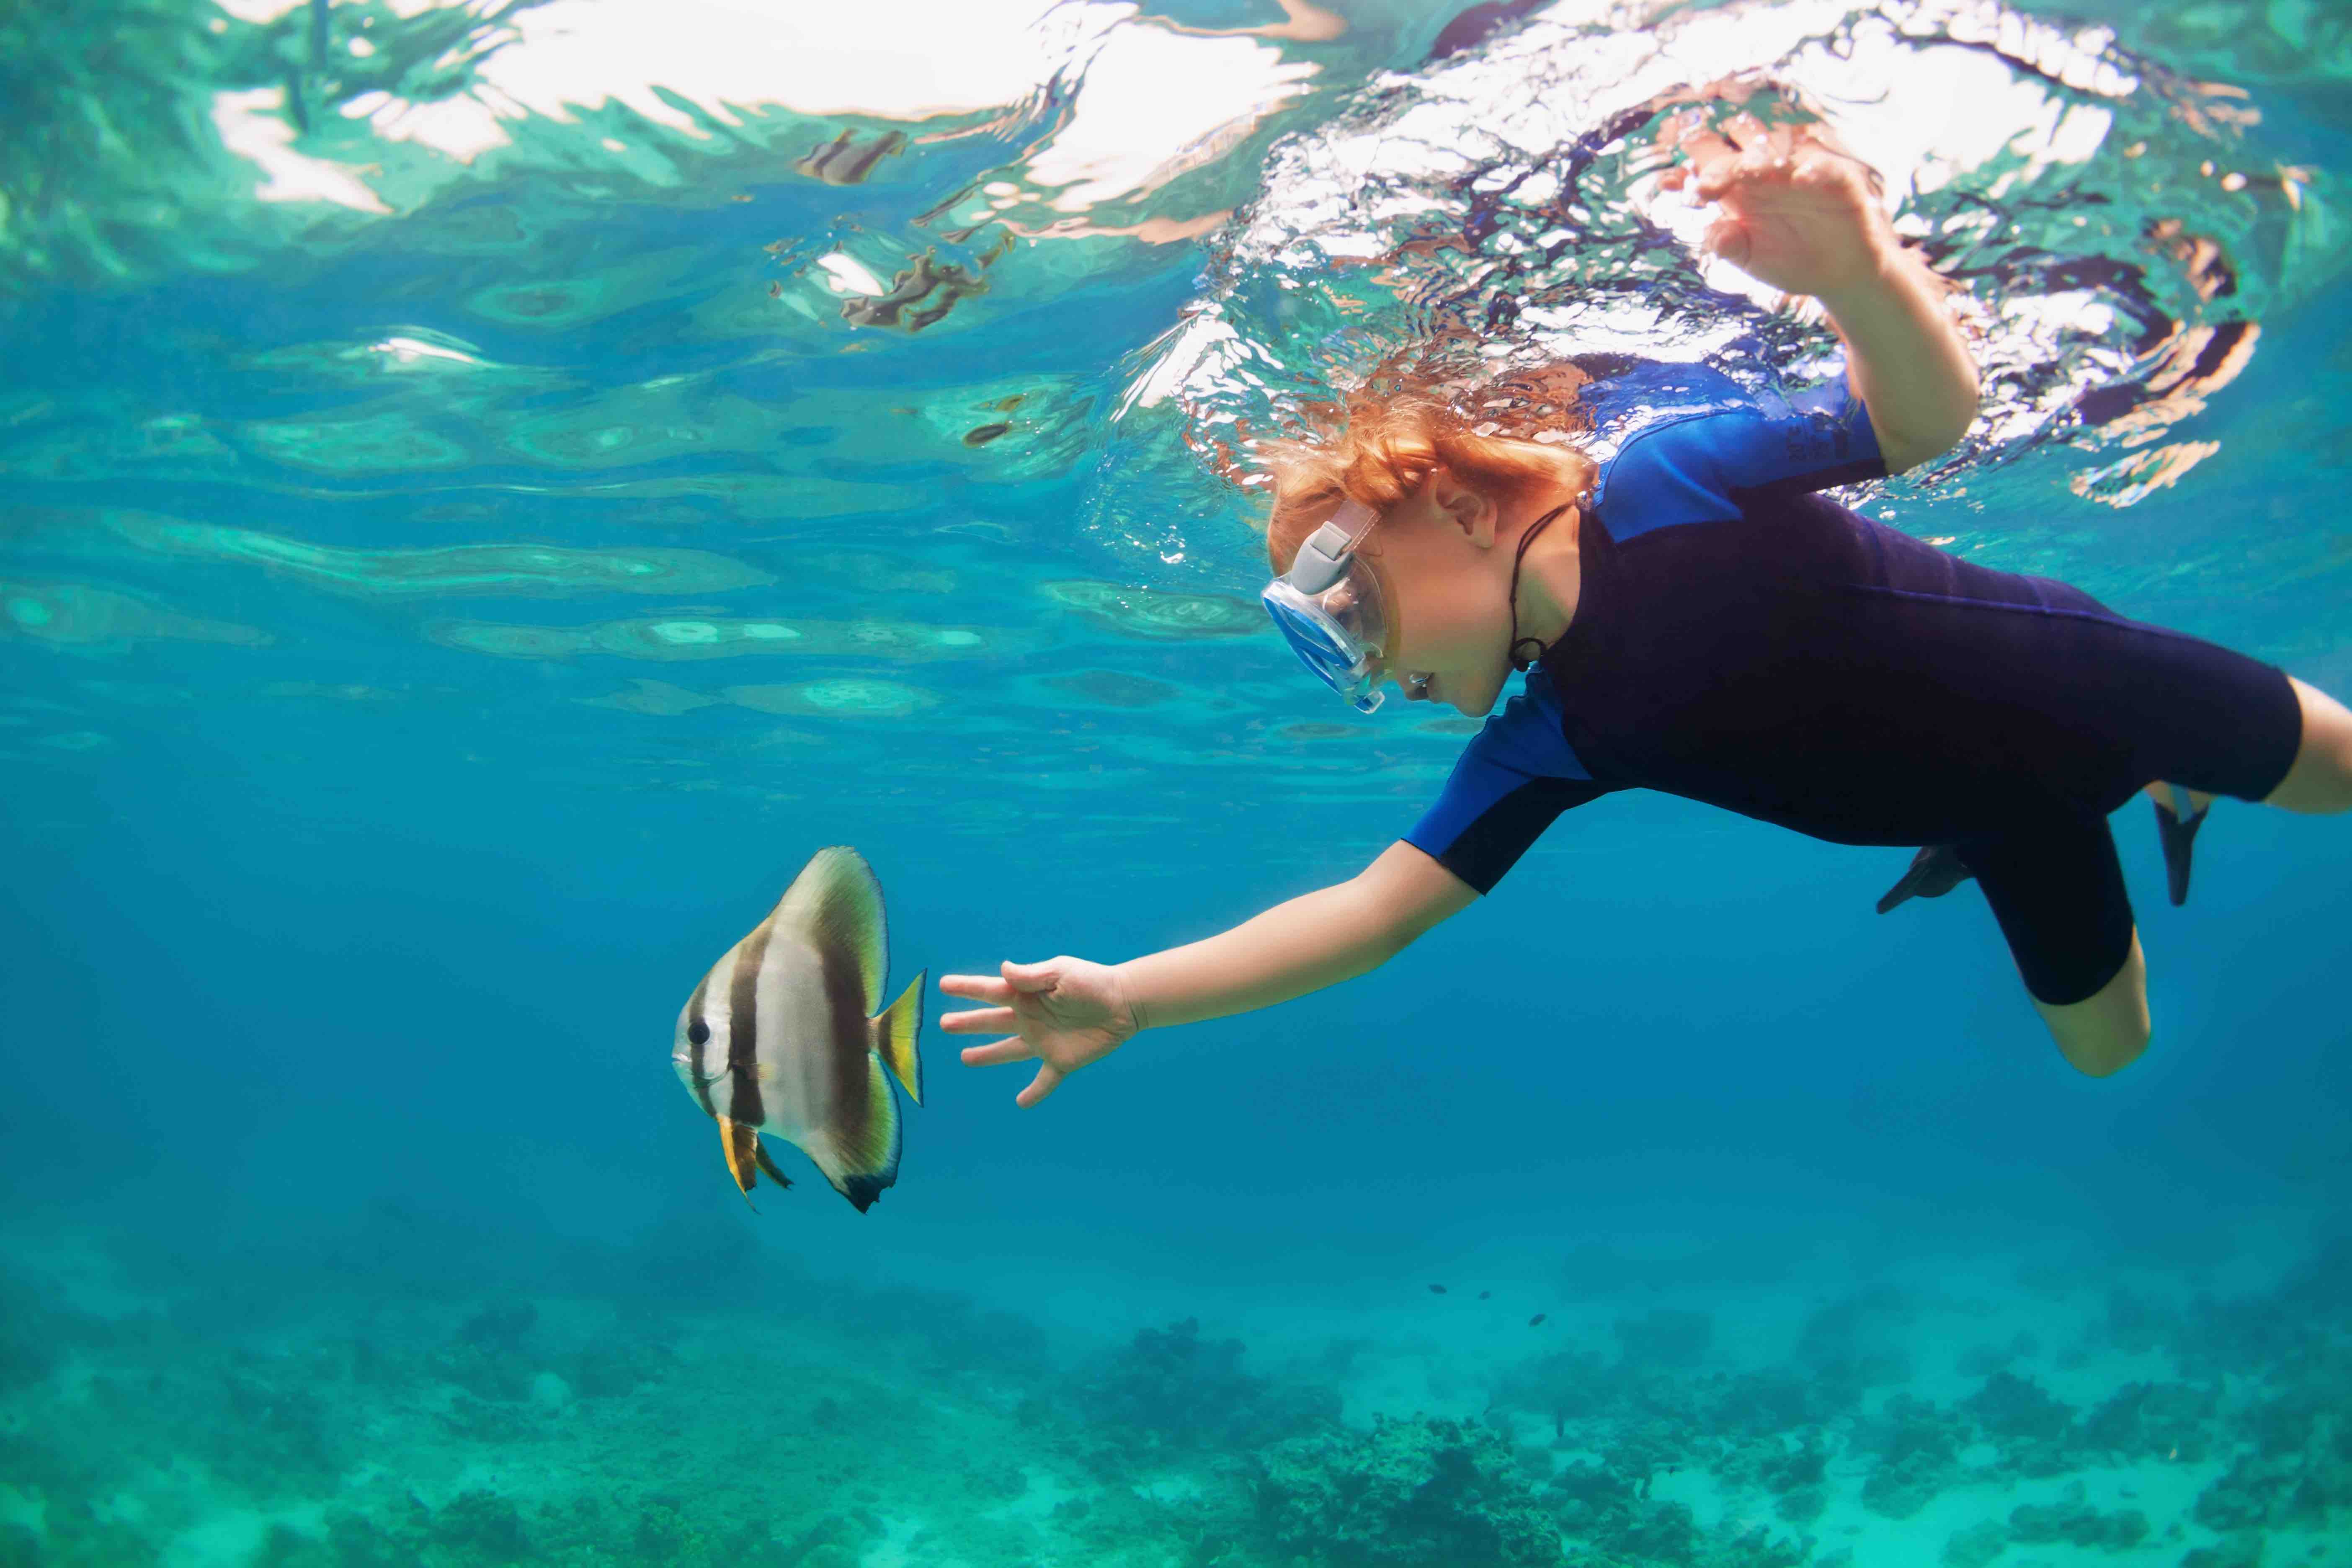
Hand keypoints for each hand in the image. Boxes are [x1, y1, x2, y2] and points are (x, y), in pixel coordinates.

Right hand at [941, 957, 1139, 1107]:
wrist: (1124, 1002)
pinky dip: (1034, 1092)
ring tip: (965, 1059)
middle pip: (992, 1022)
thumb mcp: (1061, 972)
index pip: (989, 991)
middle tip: (943, 1024)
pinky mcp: (1061, 1060)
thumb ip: (1032, 975)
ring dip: (987, 1056)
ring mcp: (1043, 1041)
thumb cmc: (1093, 982)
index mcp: (1026, 995)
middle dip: (968, 1023)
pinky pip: (1044, 1080)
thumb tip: (1003, 970)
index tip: (944, 984)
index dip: (967, 988)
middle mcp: (1029, 1018)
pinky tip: (1022, 1103)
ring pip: (1008, 1051)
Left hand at [1657, 110, 1892, 299]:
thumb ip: (1729, 246)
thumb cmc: (1790, 260)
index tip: (1669, 183)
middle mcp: (1767, 170)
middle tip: (1708, 184)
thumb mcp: (1752, 260)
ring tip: (1747, 173)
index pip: (1708, 163)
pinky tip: (1800, 178)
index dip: (1687, 169)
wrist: (1840, 274)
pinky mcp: (1839, 179)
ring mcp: (1802, 169)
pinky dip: (1814, 168)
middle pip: (1738, 143)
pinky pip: (1827, 165)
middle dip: (1720, 156)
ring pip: (1779, 145)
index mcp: (1738, 186)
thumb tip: (1716, 235)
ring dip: (1761, 155)